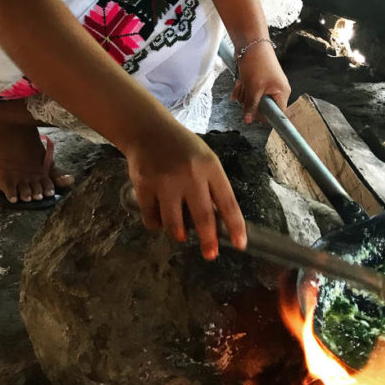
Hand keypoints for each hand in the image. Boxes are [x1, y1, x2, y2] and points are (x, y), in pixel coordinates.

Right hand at [125, 120, 246, 260]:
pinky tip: (160, 219)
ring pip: (175, 224)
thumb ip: (211, 187)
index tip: (240, 244)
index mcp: (210, 167)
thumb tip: (218, 223)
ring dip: (179, 233)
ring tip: (181, 233)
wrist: (148, 130)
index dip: (235, 226)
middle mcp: (190, 175)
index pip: (228, 202)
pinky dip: (156, 224)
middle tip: (211, 254)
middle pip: (203, 217)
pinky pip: (152, 218)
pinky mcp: (144, 186)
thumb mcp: (204, 160)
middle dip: (208, 240)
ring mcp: (165, 181)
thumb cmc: (182, 148)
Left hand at [231, 41, 290, 123]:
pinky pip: (249, 91)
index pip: (277, 114)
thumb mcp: (253, 88)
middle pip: (262, 107)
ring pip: (253, 99)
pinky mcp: (257, 80)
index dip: (265, 116)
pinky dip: (242, 88)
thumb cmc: (257, 63)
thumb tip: (248, 120)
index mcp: (282, 93)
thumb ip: (251, 106)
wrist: (250, 42)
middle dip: (250, 102)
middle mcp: (276, 90)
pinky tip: (238, 85)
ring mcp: (266, 85)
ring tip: (242, 84)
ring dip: (244, 94)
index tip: (253, 116)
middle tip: (246, 94)